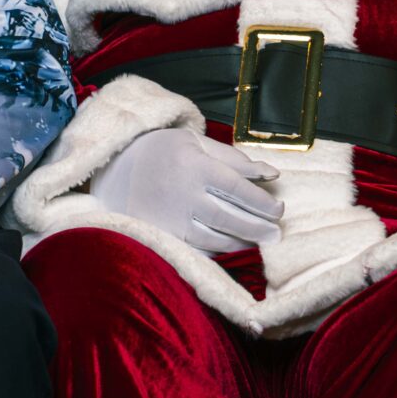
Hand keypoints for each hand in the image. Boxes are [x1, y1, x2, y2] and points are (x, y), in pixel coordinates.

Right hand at [87, 125, 284, 253]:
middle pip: (230, 217)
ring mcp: (172, 218)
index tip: (279, 209)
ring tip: (260, 243)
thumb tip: (272, 174)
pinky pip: (196, 249)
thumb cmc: (165, 151)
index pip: (238, 189)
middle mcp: (184, 194)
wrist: (118, 165)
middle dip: (258, 228)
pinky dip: (217, 253)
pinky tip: (232, 251)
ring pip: (215, 238)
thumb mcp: (198, 144)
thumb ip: (236, 160)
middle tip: (276, 234)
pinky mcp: (162, 235)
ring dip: (241, 243)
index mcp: (196, 166)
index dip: (262, 202)